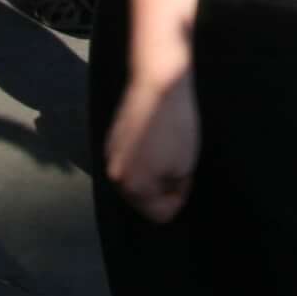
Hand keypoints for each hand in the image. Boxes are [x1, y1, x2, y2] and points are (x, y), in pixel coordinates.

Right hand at [106, 63, 200, 223]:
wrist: (158, 81)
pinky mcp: (110, 138)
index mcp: (132, 187)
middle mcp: (114, 176)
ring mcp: (109, 155)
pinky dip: (142, 156)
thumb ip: (174, 187)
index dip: (179, 197)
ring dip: (152, 172)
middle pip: (144, 199)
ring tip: (166, 148)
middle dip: (162, 187)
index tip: (187, 175)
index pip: (161, 214)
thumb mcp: (185, 165)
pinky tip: (153, 136)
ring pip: (135, 179)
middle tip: (178, 162)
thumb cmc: (176, 126)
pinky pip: (129, 160)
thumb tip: (168, 189)